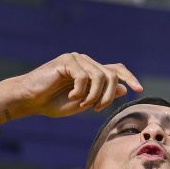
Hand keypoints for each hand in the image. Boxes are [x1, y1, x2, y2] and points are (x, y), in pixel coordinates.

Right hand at [0, 52, 141, 123]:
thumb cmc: (54, 103)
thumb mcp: (83, 102)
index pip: (116, 69)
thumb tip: (123, 89)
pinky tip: (71, 97)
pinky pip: (85, 76)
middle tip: (96, 108)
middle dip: (108, 96)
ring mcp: (77, 59)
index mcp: (91, 71)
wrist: (30, 100)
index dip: (129, 77)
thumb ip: (102, 95)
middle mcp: (86, 62)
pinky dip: (81, 91)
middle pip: (111, 75)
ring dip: (94, 95)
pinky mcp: (67, 60)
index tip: (139, 89)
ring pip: (100, 76)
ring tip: (82, 104)